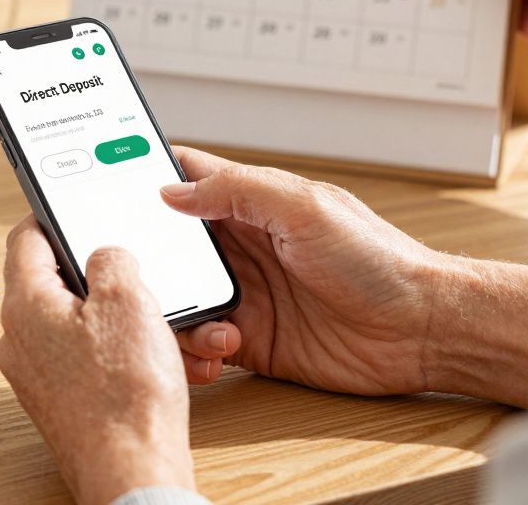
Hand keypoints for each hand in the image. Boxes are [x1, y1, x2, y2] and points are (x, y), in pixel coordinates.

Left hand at [0, 216, 194, 503]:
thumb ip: (111, 258)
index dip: (53, 214)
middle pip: (52, 280)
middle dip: (97, 271)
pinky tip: (151, 355)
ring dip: (114, 313)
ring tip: (154, 320)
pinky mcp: (59, 400)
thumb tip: (105, 256)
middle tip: (132, 268)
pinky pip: (84, 356)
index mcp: (25, 304)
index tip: (72, 205)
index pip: (25, 237)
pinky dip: (115, 348)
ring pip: (74, 321)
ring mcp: (36, 374)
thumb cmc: (126, 395)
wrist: (132, 471)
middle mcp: (19, 339)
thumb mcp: (129, 298)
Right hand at [168, 148, 527, 407]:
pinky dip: (195, 348)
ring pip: (178, 297)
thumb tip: (172, 191)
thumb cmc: (379, 260)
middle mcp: (242, 245)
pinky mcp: (249, 340)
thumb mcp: (303, 207)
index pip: (187, 177)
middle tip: (134, 272)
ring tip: (202, 319)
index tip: (107, 187)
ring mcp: (244, 293)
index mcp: (252, 202)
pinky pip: (200, 342)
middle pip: (168, 244)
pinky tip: (219, 349)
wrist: (420, 330)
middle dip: (146, 257)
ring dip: (173, 311)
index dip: (147, 177)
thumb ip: (236, 190)